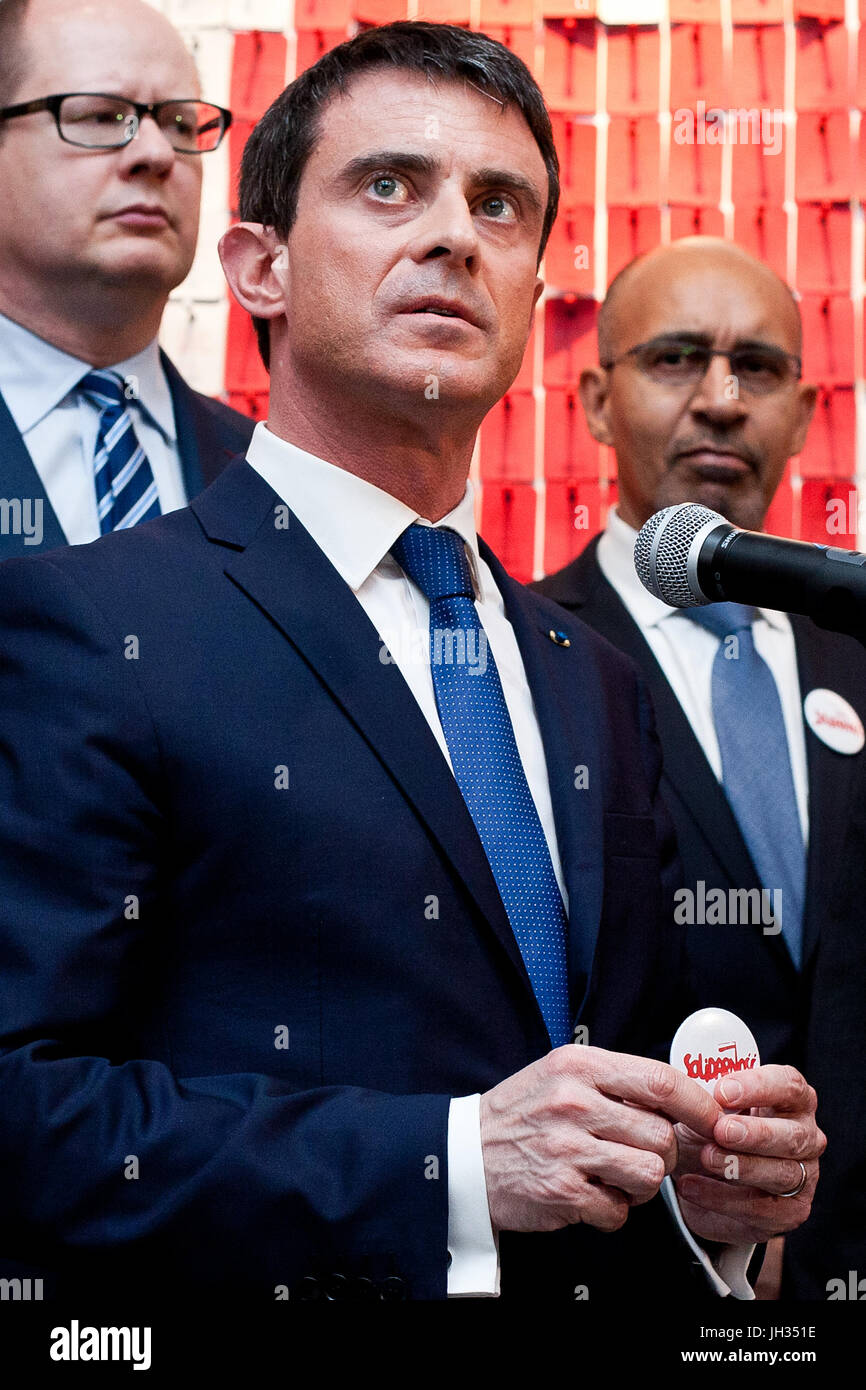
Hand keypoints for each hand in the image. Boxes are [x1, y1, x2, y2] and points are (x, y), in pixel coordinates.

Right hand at [480, 1045, 719, 1234]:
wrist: (465, 1154)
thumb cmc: (522, 1114)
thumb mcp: (561, 1074)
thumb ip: (614, 1080)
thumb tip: (679, 1096)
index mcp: (579, 1066)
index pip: (660, 1080)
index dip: (697, 1104)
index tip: (713, 1119)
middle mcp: (573, 1102)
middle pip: (662, 1134)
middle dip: (664, 1154)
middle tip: (643, 1156)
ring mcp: (566, 1148)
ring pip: (649, 1174)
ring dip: (641, 1187)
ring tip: (616, 1179)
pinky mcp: (560, 1191)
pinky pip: (618, 1211)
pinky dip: (612, 1212)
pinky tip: (591, 1197)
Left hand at [673, 1064, 825, 1244]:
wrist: (699, 1176)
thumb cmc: (709, 1128)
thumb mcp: (704, 1105)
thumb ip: (704, 1092)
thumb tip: (689, 1084)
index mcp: (790, 1099)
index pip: (788, 1085)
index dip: (759, 1086)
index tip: (723, 1092)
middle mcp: (806, 1136)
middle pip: (793, 1134)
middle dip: (756, 1132)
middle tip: (720, 1130)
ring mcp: (804, 1176)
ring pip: (782, 1173)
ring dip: (741, 1166)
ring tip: (705, 1158)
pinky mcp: (789, 1212)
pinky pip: (761, 1209)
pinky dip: (722, 1198)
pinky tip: (691, 1186)